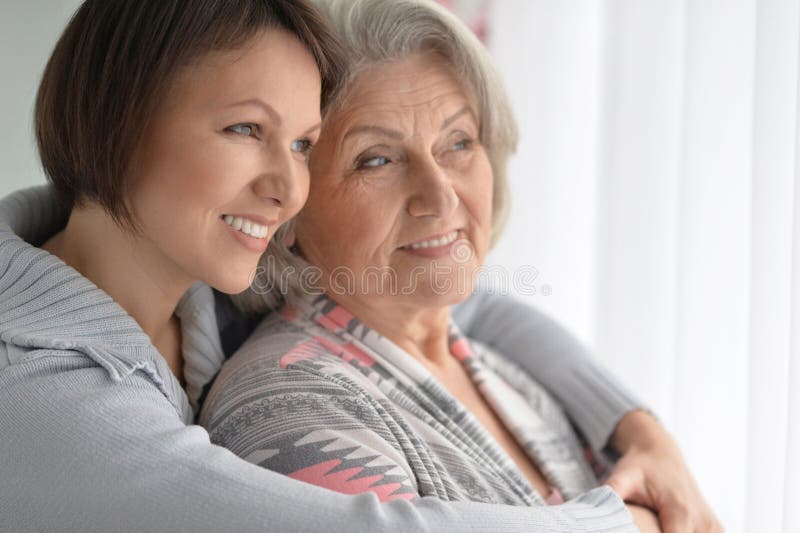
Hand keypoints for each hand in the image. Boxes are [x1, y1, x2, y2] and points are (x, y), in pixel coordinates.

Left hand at [606, 410, 722, 532]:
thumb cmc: (640, 465)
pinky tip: (667, 530)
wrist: (660, 451)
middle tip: (645, 530)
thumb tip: (589, 504)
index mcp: (680, 511)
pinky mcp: (716, 528)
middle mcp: (702, 520)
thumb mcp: (623, 476)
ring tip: (655, 529)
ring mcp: (713, 526)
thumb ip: (612, 492)